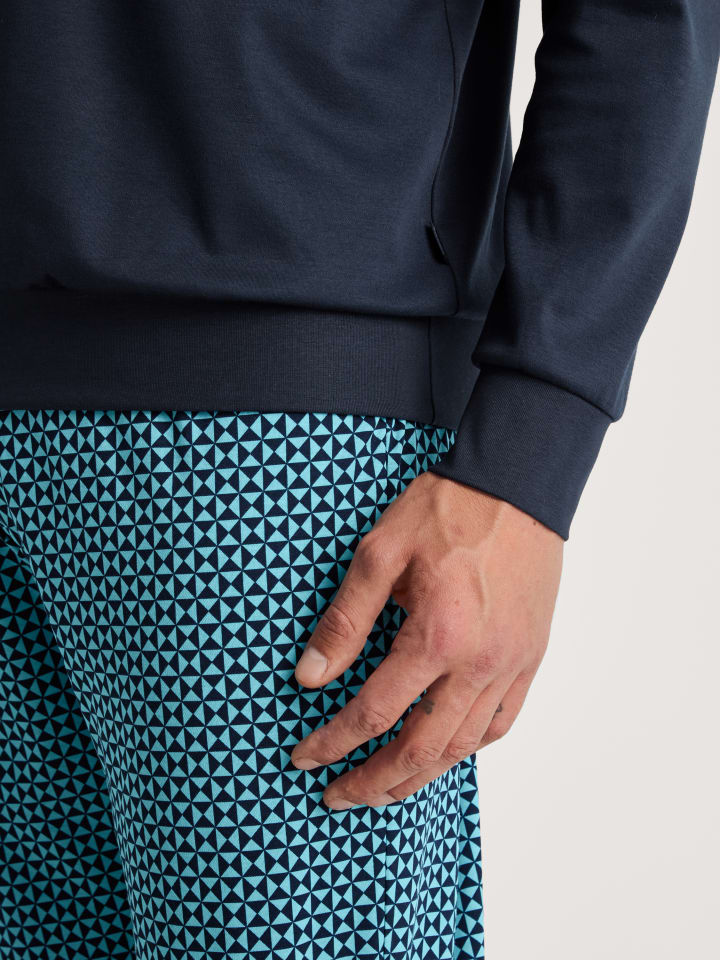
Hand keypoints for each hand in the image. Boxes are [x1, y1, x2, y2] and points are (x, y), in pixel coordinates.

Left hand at [290, 471, 562, 809]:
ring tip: (385, 790)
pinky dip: (469, 748)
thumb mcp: (379, 554)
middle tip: (338, 796)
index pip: (374, 712)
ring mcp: (512, 664)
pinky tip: (445, 752)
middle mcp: (479, 662)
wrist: (517, 485)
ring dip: (420, 775)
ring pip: (464, 746)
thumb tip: (310, 676)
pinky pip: (502, 721)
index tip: (305, 758)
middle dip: (374, 781)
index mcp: (437, 636)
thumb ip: (345, 620)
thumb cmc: (446, 509)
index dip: (334, 743)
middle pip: (422, 747)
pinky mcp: (531, 656)